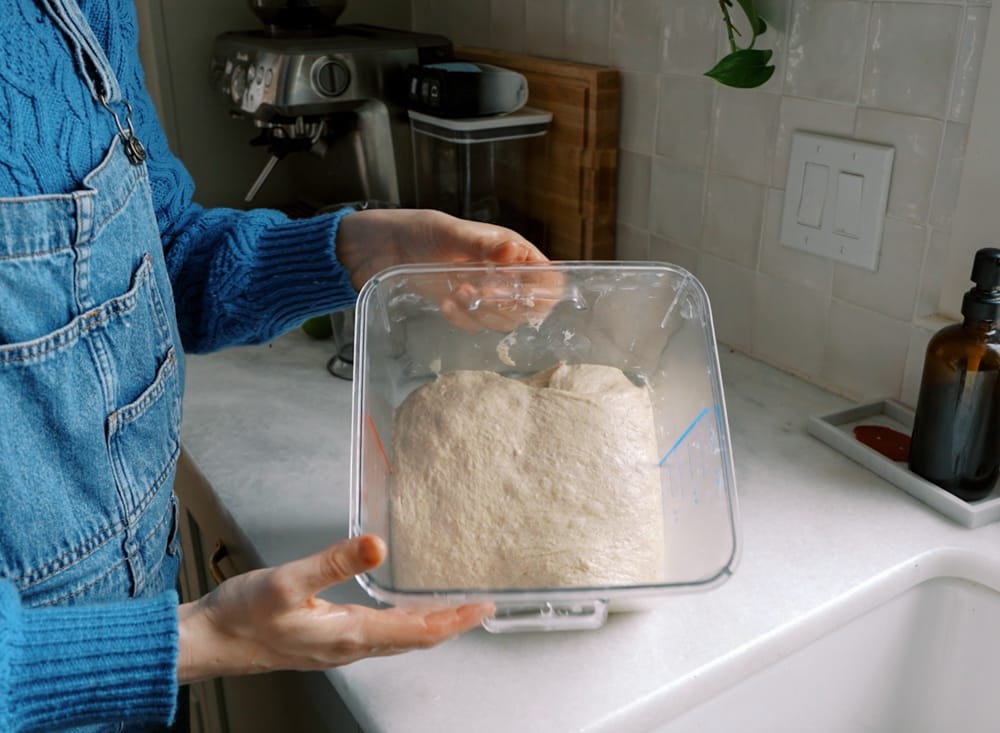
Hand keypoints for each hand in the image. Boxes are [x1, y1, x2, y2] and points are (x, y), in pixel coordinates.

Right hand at [177, 535, 492, 683]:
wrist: (209, 643)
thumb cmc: (242, 617)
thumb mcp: (287, 582)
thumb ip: (333, 562)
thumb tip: (377, 544)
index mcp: (350, 635)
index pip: (418, 631)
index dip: (454, 619)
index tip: (483, 607)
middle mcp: (351, 647)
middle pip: (416, 639)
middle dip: (452, 623)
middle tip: (481, 606)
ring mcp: (340, 647)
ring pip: (399, 640)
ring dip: (431, 625)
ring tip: (455, 608)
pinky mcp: (328, 640)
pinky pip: (381, 636)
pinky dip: (405, 624)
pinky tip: (404, 611)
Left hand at [336, 208, 560, 331]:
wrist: (378, 249)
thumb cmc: (416, 230)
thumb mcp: (449, 233)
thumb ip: (482, 245)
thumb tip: (514, 252)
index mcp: (509, 249)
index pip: (546, 278)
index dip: (538, 292)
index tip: (514, 293)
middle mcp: (501, 272)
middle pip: (527, 305)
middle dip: (506, 306)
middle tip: (480, 294)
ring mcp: (482, 291)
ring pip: (502, 320)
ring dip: (483, 314)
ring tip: (456, 296)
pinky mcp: (461, 307)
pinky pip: (475, 324)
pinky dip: (463, 320)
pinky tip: (445, 306)